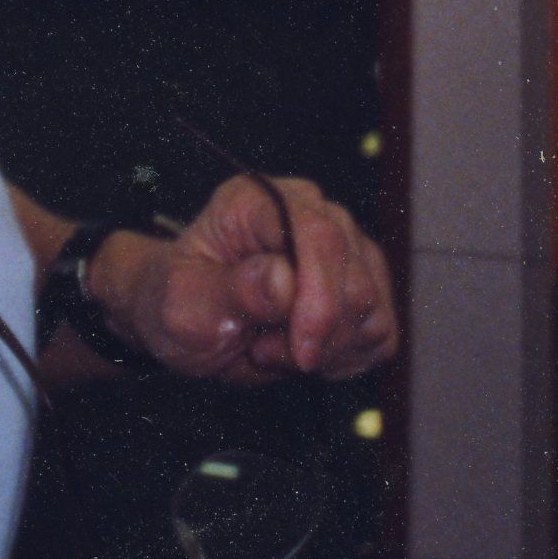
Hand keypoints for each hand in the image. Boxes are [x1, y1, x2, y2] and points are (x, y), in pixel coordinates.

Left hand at [95, 179, 396, 381]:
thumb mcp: (184, 305)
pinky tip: (302, 352)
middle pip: (355, 280)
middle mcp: (309, 212)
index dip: (320, 302)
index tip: (300, 353)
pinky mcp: (362, 286)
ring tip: (272, 346)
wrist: (189, 323)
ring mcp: (343, 248)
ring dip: (326, 350)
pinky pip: (380, 335)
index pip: (319, 236)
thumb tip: (282, 276)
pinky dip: (345, 358)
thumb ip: (231, 290)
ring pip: (372, 311)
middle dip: (316, 337)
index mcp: (258, 200)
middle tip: (262, 349)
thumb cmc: (177, 304)